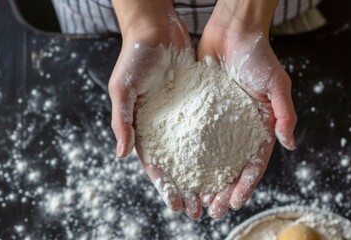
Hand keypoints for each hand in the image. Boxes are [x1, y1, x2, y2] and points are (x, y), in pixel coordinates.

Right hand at [109, 0, 202, 218]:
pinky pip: (209, 127)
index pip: (155, 165)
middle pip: (178, 164)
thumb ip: (122, 121)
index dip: (166, 187)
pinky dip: (217, 145)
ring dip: (205, 173)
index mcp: (142, 127)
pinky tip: (229, 161)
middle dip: (189, 187)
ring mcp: (182, 115)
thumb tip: (121, 155)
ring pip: (196, 150)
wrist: (155, 28)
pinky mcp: (198, 102)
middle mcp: (163, 125)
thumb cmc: (134, 56)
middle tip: (201, 209)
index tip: (178, 206)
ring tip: (217, 193)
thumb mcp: (122, 89)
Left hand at [197, 0, 296, 218]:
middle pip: (231, 167)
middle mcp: (240, 128)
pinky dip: (189, 156)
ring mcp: (220, 122)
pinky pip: (195, 137)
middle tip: (212, 210)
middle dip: (223, 190)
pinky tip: (180, 171)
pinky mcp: (203, 112)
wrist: (233, 32)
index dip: (245, 184)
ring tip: (196, 199)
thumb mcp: (277, 84)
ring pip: (212, 158)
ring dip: (205, 180)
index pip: (254, 163)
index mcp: (261, 126)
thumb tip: (290, 144)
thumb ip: (284, 113)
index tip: (234, 203)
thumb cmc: (259, 56)